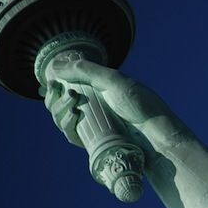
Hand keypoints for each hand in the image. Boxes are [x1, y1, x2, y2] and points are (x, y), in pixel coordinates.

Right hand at [41, 56, 172, 146]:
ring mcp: (93, 125)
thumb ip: (86, 71)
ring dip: (58, 110)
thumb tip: (55, 65)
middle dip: (54, 98)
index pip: (66, 86)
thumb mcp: (114, 82)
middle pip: (59, 104)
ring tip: (71, 105)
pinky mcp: (94, 142)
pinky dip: (66, 126)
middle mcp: (93, 107)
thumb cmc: (141, 105)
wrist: (156, 134)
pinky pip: (72, 135)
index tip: (51, 82)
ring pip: (62, 119)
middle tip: (65, 94)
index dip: (54, 85)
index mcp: (98, 90)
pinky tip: (72, 117)